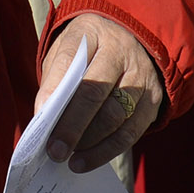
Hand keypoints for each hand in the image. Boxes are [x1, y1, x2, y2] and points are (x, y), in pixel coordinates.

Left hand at [33, 12, 164, 173]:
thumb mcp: (67, 51)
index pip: (70, 60)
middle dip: (72, 126)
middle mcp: (120, 50)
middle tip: (55, 151)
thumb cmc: (88, 52)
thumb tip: (44, 118)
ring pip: (116, 115)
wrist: (130, 40)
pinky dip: (108, 150)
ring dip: (91, 143)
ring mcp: (140, 74)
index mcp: (91, 32)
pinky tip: (88, 160)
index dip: (54, 89)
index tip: (40, 117)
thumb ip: (56, 79)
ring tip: (70, 160)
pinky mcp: (153, 99)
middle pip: (95, 91)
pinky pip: (132, 131)